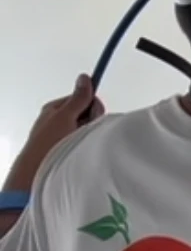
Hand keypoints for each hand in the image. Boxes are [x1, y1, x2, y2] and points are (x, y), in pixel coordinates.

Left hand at [5, 75, 103, 191]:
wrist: (37, 173)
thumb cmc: (47, 143)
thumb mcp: (64, 116)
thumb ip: (78, 99)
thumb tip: (84, 77)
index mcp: (57, 109)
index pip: (84, 99)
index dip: (93, 106)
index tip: (93, 115)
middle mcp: (61, 121)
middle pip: (88, 114)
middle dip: (92, 122)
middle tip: (83, 133)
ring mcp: (66, 136)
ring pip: (89, 130)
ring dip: (90, 136)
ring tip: (82, 146)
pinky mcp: (71, 151)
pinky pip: (86, 143)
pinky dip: (87, 146)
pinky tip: (83, 153)